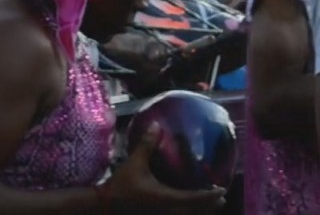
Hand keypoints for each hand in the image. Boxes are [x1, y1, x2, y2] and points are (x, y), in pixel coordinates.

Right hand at [106, 123, 226, 210]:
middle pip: (197, 211)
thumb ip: (146, 145)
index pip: (197, 199)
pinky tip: (184, 203)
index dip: (212, 195)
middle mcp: (170, 210)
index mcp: (169, 199)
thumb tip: (156, 125)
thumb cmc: (122, 184)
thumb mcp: (134, 162)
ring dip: (199, 209)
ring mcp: (164, 214)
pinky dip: (187, 210)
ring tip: (208, 201)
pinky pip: (178, 214)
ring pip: (188, 214)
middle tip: (221, 197)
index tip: (223, 190)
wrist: (106, 204)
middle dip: (211, 205)